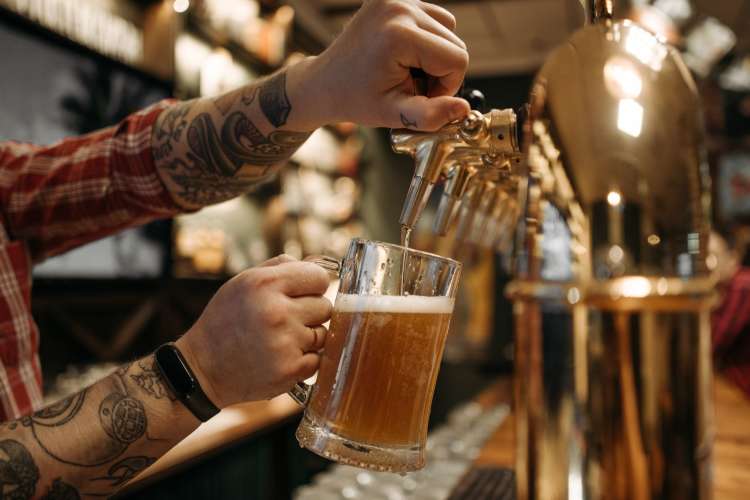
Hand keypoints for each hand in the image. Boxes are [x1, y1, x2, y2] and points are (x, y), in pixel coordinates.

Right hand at [177, 255, 331, 407]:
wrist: (203, 368)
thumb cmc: (226, 320)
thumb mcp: (244, 282)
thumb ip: (282, 268)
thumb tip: (320, 266)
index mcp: (264, 284)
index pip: (319, 277)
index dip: (312, 286)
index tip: (301, 293)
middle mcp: (276, 312)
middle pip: (325, 306)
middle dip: (310, 313)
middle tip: (284, 320)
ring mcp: (285, 343)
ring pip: (323, 334)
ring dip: (307, 337)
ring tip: (279, 339)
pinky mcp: (290, 370)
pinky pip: (317, 359)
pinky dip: (303, 360)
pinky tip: (280, 357)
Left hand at [298, 0, 469, 130]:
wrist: (324, 82)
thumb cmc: (355, 99)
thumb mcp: (392, 115)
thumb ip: (430, 115)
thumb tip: (464, 109)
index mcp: (399, 34)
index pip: (457, 59)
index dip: (446, 86)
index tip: (421, 96)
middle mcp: (399, 7)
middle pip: (456, 43)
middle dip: (441, 72)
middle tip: (412, 86)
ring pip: (448, 29)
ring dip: (435, 56)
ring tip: (407, 71)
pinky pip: (433, 18)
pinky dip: (427, 40)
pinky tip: (405, 56)